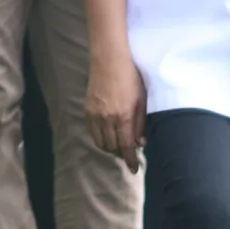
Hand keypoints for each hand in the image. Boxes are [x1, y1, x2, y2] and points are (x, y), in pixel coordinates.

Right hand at [85, 52, 146, 173]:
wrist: (109, 59)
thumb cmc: (130, 77)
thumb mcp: (141, 100)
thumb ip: (141, 123)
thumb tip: (141, 143)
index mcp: (124, 116)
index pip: (126, 146)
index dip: (131, 160)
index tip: (134, 169)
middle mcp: (108, 118)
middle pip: (113, 147)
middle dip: (121, 154)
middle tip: (128, 154)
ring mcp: (95, 114)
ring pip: (101, 142)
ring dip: (110, 148)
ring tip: (118, 146)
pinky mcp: (87, 110)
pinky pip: (93, 132)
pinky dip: (101, 138)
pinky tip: (108, 135)